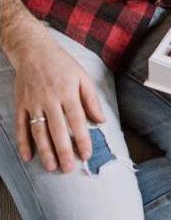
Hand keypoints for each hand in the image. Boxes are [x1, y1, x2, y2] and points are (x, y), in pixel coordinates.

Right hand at [5, 17, 104, 172]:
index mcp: (68, 93)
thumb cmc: (62, 64)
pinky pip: (21, 126)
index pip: (77, 121)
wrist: (34, 51)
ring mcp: (33, 103)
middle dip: (63, 151)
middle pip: (57, 130)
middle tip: (68, 168)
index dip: (82, 139)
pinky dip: (23, 142)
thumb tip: (101, 120)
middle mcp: (50, 100)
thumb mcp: (83, 77)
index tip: (86, 155)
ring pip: (39, 131)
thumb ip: (91, 100)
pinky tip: (28, 156)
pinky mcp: (20, 104)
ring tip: (51, 166)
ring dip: (45, 151)